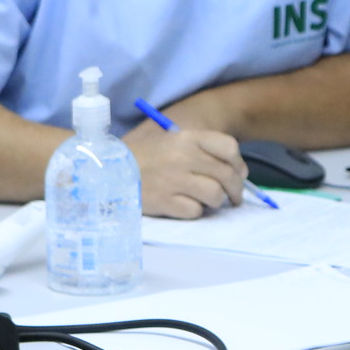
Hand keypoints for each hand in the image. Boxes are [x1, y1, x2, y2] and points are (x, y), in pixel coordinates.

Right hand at [124, 122, 246, 218]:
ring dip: (216, 202)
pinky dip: (196, 211)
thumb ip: (204, 151)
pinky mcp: (165, 202)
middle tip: (234, 197)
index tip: (238, 174)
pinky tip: (186, 205)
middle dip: (236, 190)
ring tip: (208, 201)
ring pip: (216, 195)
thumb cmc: (146, 156)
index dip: (239, 164)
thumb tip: (239, 173)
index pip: (229, 148)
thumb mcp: (173, 141)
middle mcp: (183, 157)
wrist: (109, 170)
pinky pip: (196, 211)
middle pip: (227, 175)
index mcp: (187, 138)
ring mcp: (174, 180)